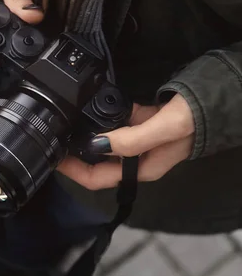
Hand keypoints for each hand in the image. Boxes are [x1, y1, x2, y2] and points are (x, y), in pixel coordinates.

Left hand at [57, 94, 194, 189]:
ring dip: (85, 134)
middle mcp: (138, 158)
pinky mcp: (142, 122)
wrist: (222, 97)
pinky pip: (116, 122)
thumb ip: (132, 140)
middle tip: (53, 138)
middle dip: (73, 154)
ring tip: (63, 124)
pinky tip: (93, 106)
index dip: (73, 171)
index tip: (55, 157)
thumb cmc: (199, 118)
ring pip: (103, 142)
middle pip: (96, 162)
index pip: (98, 178)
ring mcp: (139, 140)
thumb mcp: (164, 129)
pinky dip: (103, 115)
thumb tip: (97, 144)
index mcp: (142, 168)